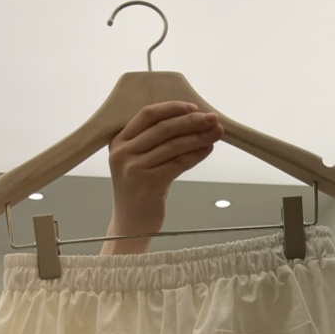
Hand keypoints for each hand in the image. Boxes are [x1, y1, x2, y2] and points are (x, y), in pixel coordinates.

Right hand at [104, 101, 223, 254]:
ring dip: (199, 137)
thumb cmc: (139, 192)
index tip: (194, 108)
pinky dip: (196, 155)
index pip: (148, 115)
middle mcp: (123, 153)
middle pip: (164, 128)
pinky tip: (207, 149)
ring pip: (174, 145)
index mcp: (119, 142)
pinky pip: (179, 163)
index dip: (172, 108)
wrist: (130, 226)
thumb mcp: (138, 162)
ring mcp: (135, 168)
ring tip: (216, 133)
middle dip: (192, 121)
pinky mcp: (149, 183)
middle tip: (213, 118)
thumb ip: (154, 142)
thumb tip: (191, 122)